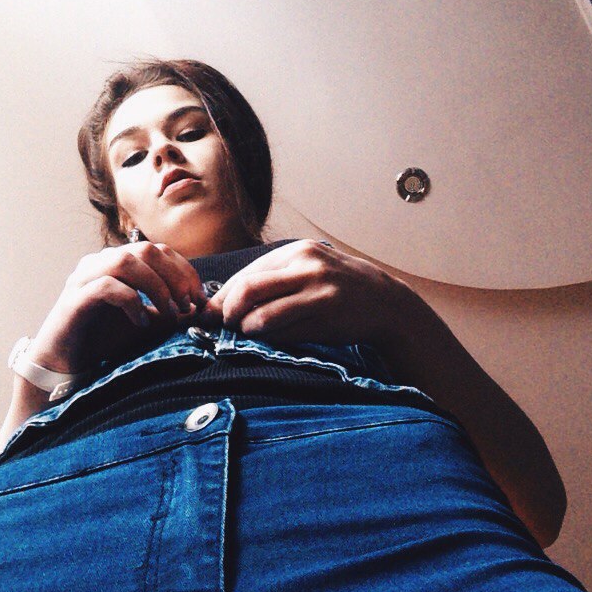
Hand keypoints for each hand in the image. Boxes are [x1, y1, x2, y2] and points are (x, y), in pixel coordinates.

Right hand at [28, 242, 207, 373]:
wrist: (67, 364)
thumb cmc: (106, 340)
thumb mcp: (148, 322)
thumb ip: (170, 311)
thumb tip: (200, 307)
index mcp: (118, 262)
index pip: (158, 250)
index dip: (184, 270)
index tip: (199, 297)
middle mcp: (100, 262)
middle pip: (145, 249)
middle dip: (174, 276)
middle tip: (186, 304)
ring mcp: (85, 278)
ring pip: (126, 261)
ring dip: (156, 286)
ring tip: (168, 313)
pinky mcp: (74, 298)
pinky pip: (106, 286)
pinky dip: (131, 302)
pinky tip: (141, 322)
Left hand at [199, 239, 407, 346]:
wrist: (383, 300)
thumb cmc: (337, 288)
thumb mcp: (306, 271)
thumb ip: (272, 280)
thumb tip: (225, 300)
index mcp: (295, 253)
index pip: (245, 275)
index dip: (221, 297)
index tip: (208, 314)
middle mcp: (305, 265)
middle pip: (247, 289)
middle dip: (227, 312)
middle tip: (223, 327)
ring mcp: (317, 288)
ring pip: (263, 313)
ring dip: (246, 329)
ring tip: (245, 334)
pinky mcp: (327, 312)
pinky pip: (285, 331)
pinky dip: (268, 338)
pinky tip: (269, 339)